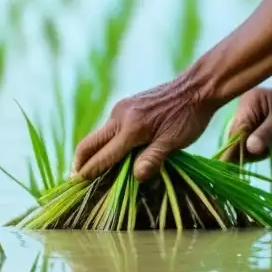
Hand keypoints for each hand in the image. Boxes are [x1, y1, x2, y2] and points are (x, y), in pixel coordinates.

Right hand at [73, 75, 218, 181]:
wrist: (197, 87)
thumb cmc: (188, 116)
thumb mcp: (174, 141)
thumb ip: (153, 159)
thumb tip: (137, 178)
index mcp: (130, 127)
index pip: (103, 155)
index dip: (89, 172)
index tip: (76, 185)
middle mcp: (120, 116)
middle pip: (89, 142)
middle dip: (80, 162)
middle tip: (74, 179)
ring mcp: (122, 108)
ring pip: (99, 135)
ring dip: (93, 153)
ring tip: (91, 171)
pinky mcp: (127, 105)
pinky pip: (109, 128)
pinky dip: (105, 142)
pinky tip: (111, 153)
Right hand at [222, 86, 271, 161]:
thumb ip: (267, 133)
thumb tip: (251, 149)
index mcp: (248, 105)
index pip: (235, 131)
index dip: (234, 149)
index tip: (234, 165)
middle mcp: (244, 114)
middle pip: (236, 140)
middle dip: (250, 151)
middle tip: (270, 149)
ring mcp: (249, 122)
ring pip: (244, 146)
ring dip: (259, 151)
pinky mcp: (255, 130)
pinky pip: (252, 146)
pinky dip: (263, 150)